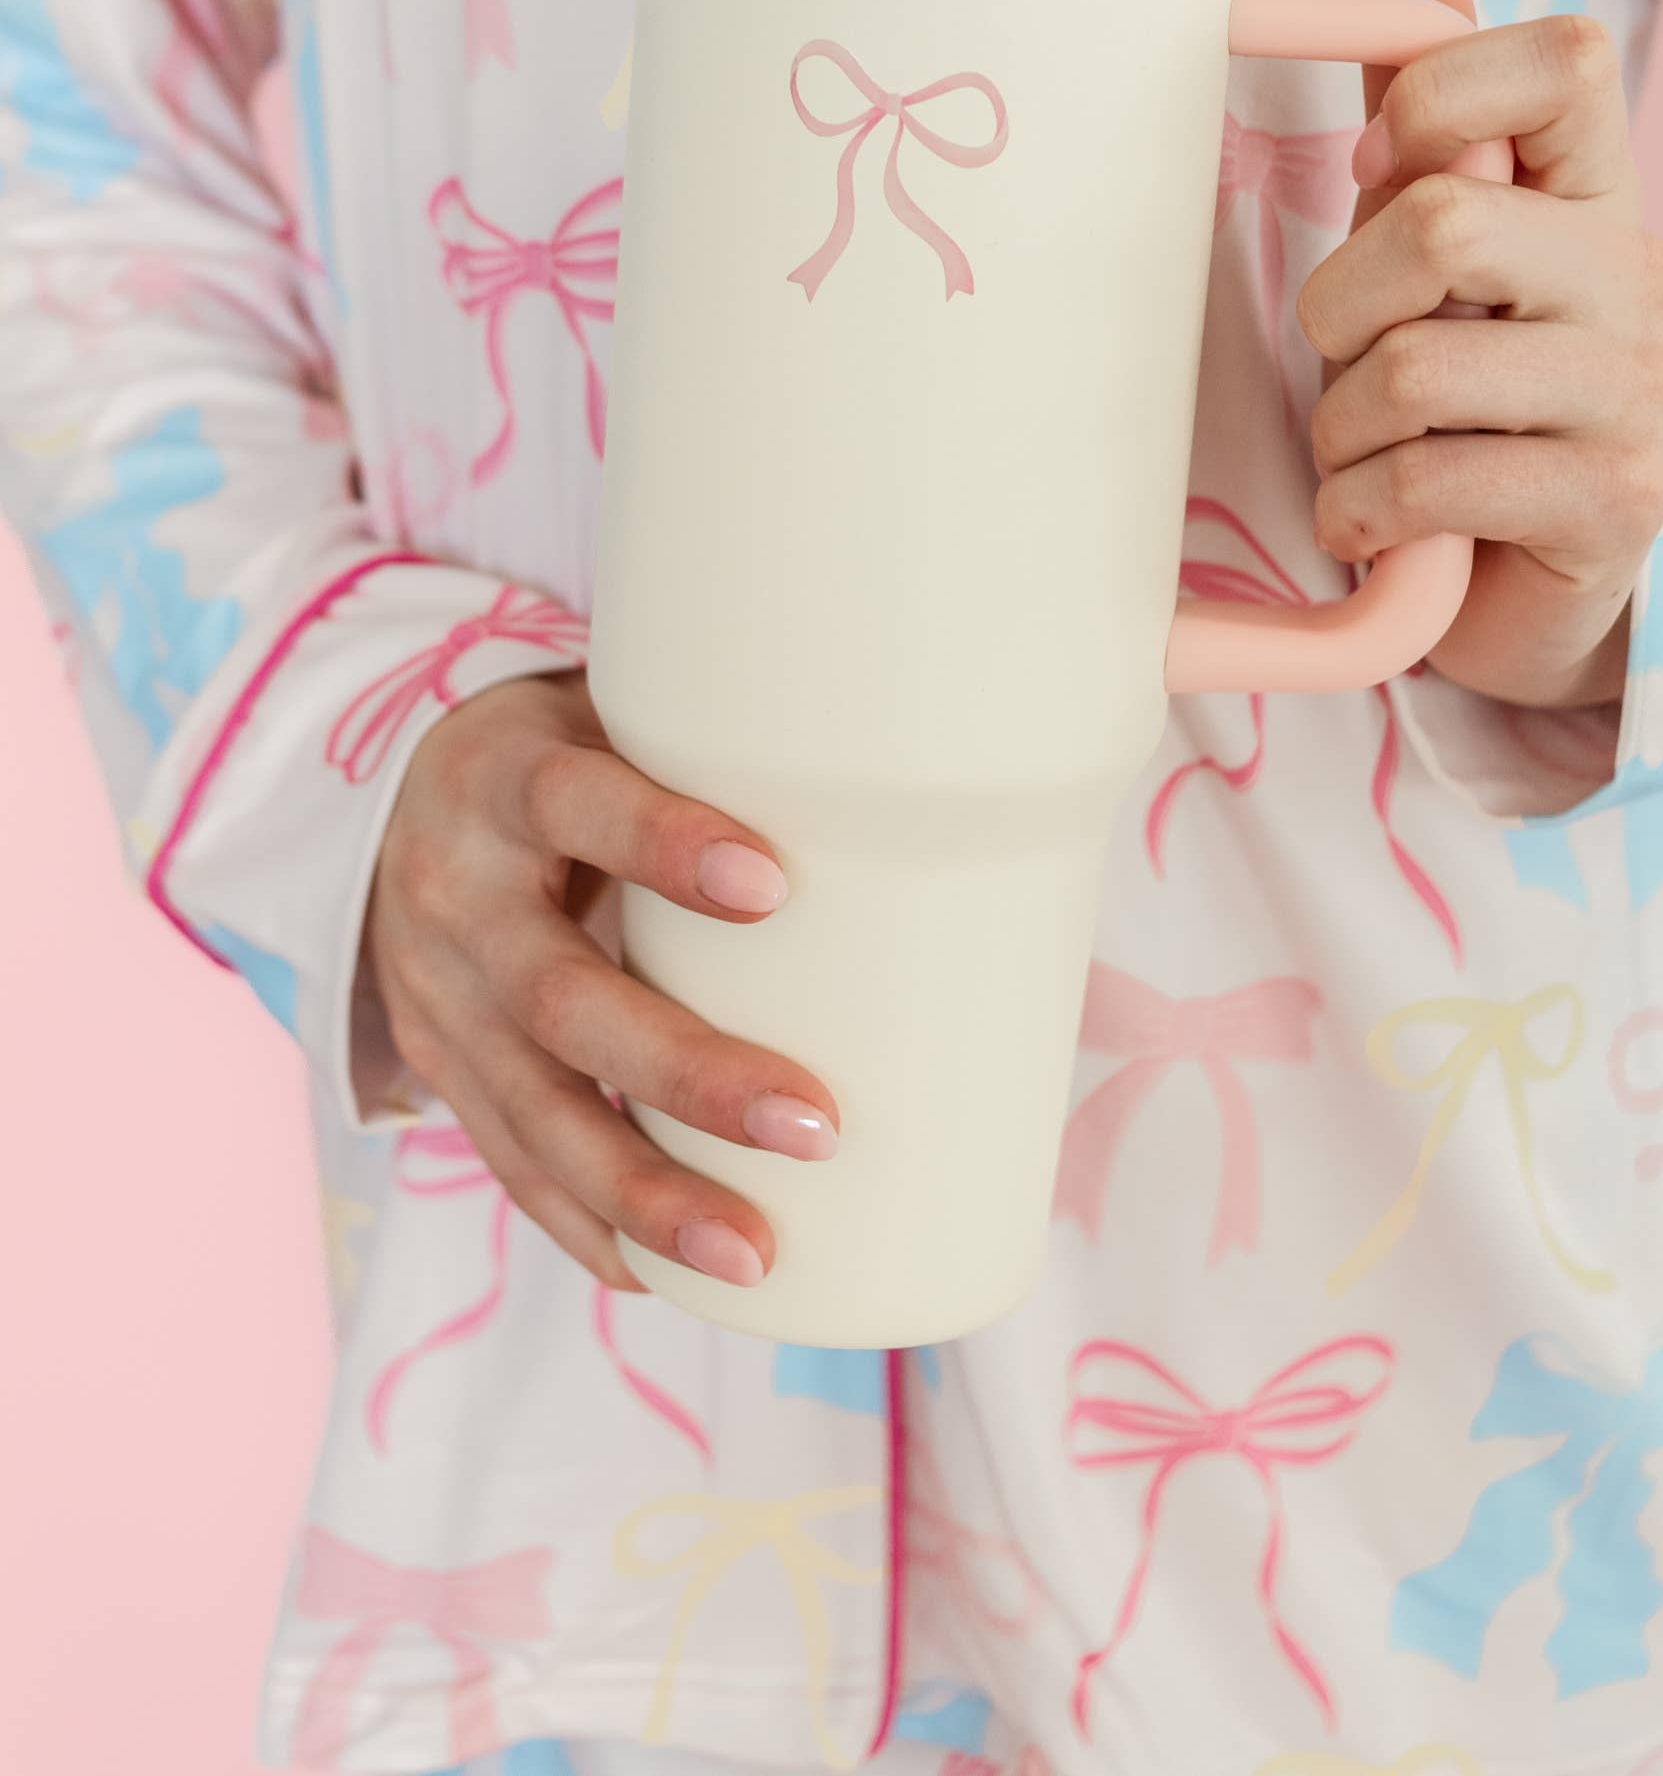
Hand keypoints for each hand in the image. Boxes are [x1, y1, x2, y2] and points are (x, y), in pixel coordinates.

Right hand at [366, 668, 837, 1291]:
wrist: (398, 810)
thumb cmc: (572, 754)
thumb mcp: (614, 717)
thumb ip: (728, 744)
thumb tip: (936, 792)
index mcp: (505, 779)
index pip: (575, 803)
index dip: (662, 844)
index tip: (773, 887)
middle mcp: (458, 892)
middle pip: (560, 997)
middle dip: (687, 1073)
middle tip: (817, 1127)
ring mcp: (439, 995)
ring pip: (535, 1110)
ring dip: (645, 1192)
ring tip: (754, 1254)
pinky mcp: (441, 1070)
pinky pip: (509, 1163)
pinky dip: (588, 1224)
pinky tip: (664, 1275)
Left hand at [1298, 0, 1662, 711]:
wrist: (1528, 579)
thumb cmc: (1463, 391)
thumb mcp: (1437, 242)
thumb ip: (1426, 107)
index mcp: (1596, 187)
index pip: (1564, 57)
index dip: (1436, 97)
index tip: (1377, 176)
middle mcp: (1638, 273)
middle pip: (1443, 222)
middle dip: (1339, 304)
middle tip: (1342, 356)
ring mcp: (1637, 390)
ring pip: (1412, 369)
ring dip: (1340, 428)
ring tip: (1359, 451)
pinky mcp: (1612, 501)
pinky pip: (1429, 481)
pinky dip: (1360, 509)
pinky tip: (1373, 519)